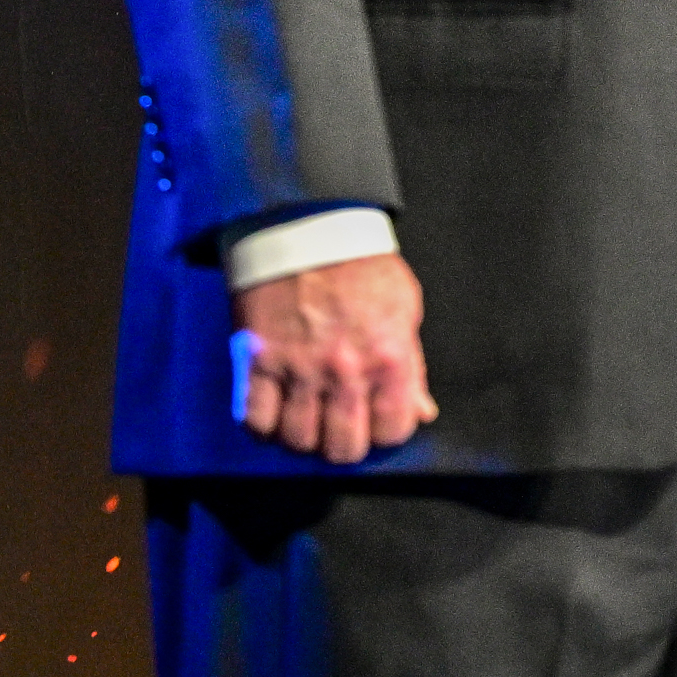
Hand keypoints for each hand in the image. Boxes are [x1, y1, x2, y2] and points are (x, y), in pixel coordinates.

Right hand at [230, 253, 437, 464]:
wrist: (309, 229)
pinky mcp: (258, 361)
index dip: (385, 434)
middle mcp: (345, 370)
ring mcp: (298, 368)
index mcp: (389, 356)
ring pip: (297, 440)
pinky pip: (255, 419)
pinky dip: (264, 427)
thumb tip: (422, 411)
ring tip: (307, 420)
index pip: (392, 430)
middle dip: (343, 447)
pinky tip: (275, 414)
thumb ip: (412, 367)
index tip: (377, 425)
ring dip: (303, 438)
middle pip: (342, 448)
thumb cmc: (363, 267)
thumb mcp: (405, 309)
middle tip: (339, 430)